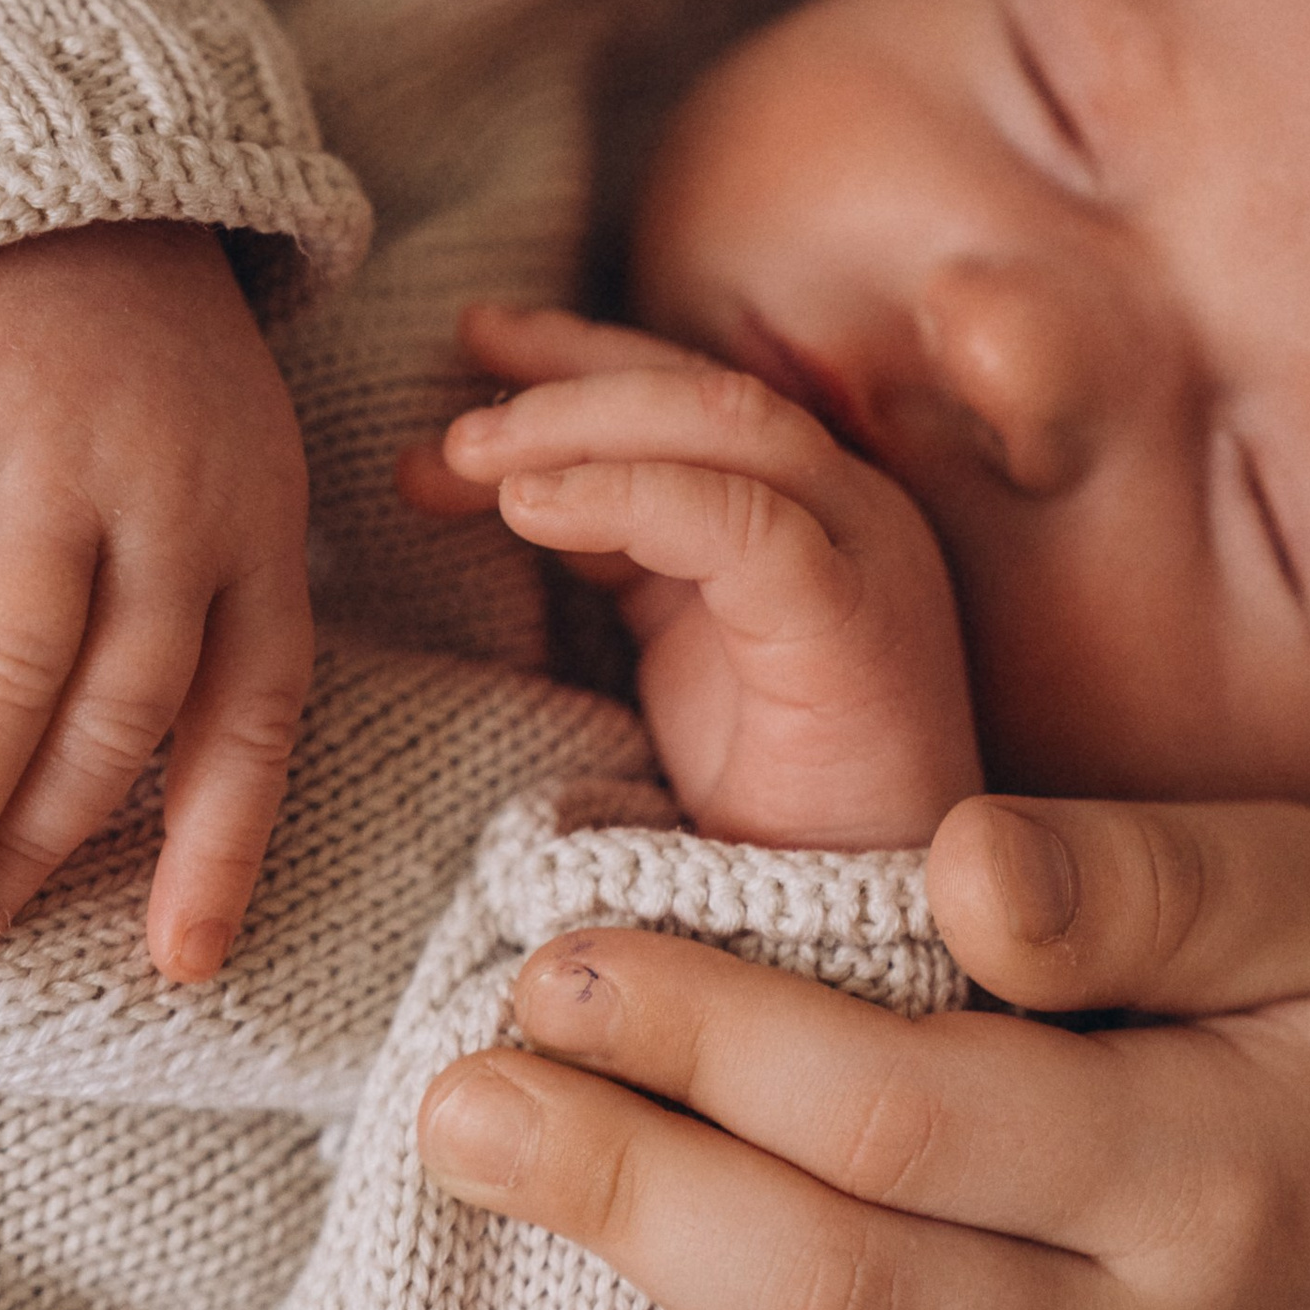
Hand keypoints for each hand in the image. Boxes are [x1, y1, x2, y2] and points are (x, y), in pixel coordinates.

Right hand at [0, 218, 313, 981]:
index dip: (219, 847)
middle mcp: (172, 507)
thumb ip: (198, 612)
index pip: (251, 715)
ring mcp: (58, 462)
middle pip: (114, 710)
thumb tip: (131, 811)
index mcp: (257, 533)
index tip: (179, 964)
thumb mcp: (231, 474)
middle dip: (36, 844)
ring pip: (6, 666)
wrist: (65, 189)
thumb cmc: (148, 378)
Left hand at [402, 303, 978, 847]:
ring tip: (462, 455)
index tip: (466, 357)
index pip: (686, 399)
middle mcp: (849, 513)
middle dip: (559, 383)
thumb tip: (506, 486)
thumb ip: (622, 563)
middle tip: (443, 422)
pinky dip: (625, 495)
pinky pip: (736, 520)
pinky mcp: (858, 621)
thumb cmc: (770, 824)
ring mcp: (866, 556)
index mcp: (807, 516)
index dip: (572, 370)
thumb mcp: (672, 661)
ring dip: (574, 424)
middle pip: (695, 390)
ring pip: (719, 425)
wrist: (854, 952)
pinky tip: (526, 508)